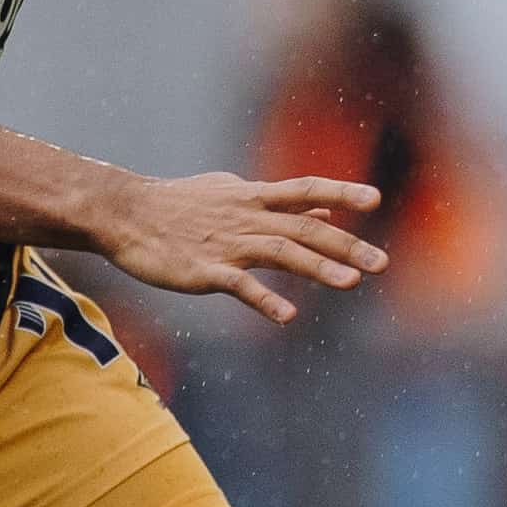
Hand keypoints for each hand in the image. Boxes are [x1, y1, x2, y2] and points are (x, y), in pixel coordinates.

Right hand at [70, 167, 386, 324]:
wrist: (124, 214)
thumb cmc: (177, 205)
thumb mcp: (233, 194)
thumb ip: (280, 204)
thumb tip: (324, 211)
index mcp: (253, 198)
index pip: (305, 189)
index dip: (341, 193)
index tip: (376, 200)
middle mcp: (247, 218)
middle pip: (305, 229)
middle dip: (346, 245)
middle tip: (382, 263)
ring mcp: (227, 244)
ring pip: (280, 253)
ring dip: (317, 267)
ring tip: (351, 282)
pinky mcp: (204, 271)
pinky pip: (239, 286)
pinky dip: (264, 300)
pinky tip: (288, 317)